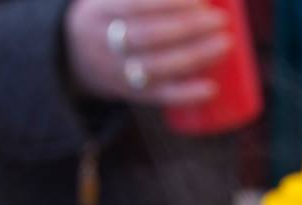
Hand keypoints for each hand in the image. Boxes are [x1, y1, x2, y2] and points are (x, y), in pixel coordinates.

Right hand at [64, 0, 230, 107]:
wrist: (76, 56)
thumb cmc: (112, 17)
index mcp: (100, 11)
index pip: (136, 5)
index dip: (170, 3)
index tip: (202, 2)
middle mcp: (105, 42)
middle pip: (149, 36)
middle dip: (189, 27)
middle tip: (221, 21)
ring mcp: (117, 71)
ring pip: (157, 67)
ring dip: (195, 56)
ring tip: (225, 44)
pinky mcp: (131, 94)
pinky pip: (160, 96)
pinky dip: (187, 94)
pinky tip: (211, 88)